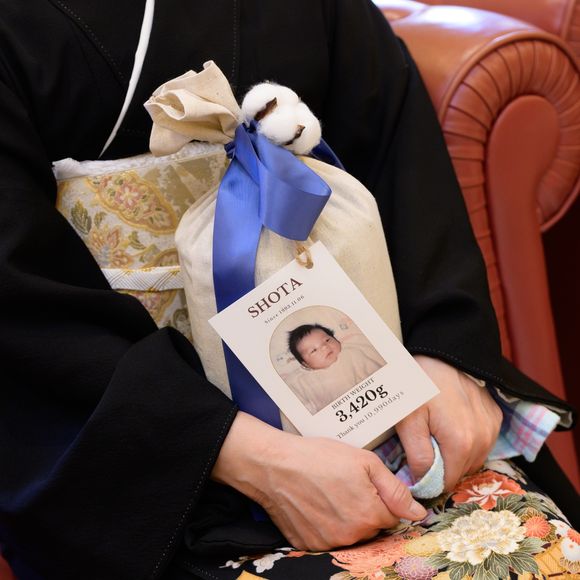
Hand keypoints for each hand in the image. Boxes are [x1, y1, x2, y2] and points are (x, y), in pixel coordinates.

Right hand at [212, 412, 426, 550]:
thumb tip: (418, 513)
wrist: (274, 465)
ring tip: (328, 493)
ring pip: (351, 535)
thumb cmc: (319, 457)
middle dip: (366, 510)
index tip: (366, 485)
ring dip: (346, 519)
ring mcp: (329, 543)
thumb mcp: (364, 461)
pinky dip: (325, 525)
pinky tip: (315, 505)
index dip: (382, 499)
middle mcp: (352, 536)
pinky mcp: (309, 546)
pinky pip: (328, 539)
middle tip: (345, 486)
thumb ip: (395, 489)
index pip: (393, 517)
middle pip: (372, 528)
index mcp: (370, 515)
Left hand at [396, 355, 502, 490]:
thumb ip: (417, 456)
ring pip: (472, 460)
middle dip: (441, 466)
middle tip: (423, 444)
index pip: (447, 483)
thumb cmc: (419, 384)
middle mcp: (483, 439)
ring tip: (436, 431)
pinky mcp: (495, 418)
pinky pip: (481, 443)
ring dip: (454, 454)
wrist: (442, 352)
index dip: (428, 480)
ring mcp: (492, 428)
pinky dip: (467, 441)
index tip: (414, 467)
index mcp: (461, 443)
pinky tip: (451, 423)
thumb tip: (422, 483)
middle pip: (461, 472)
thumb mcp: (408, 419)